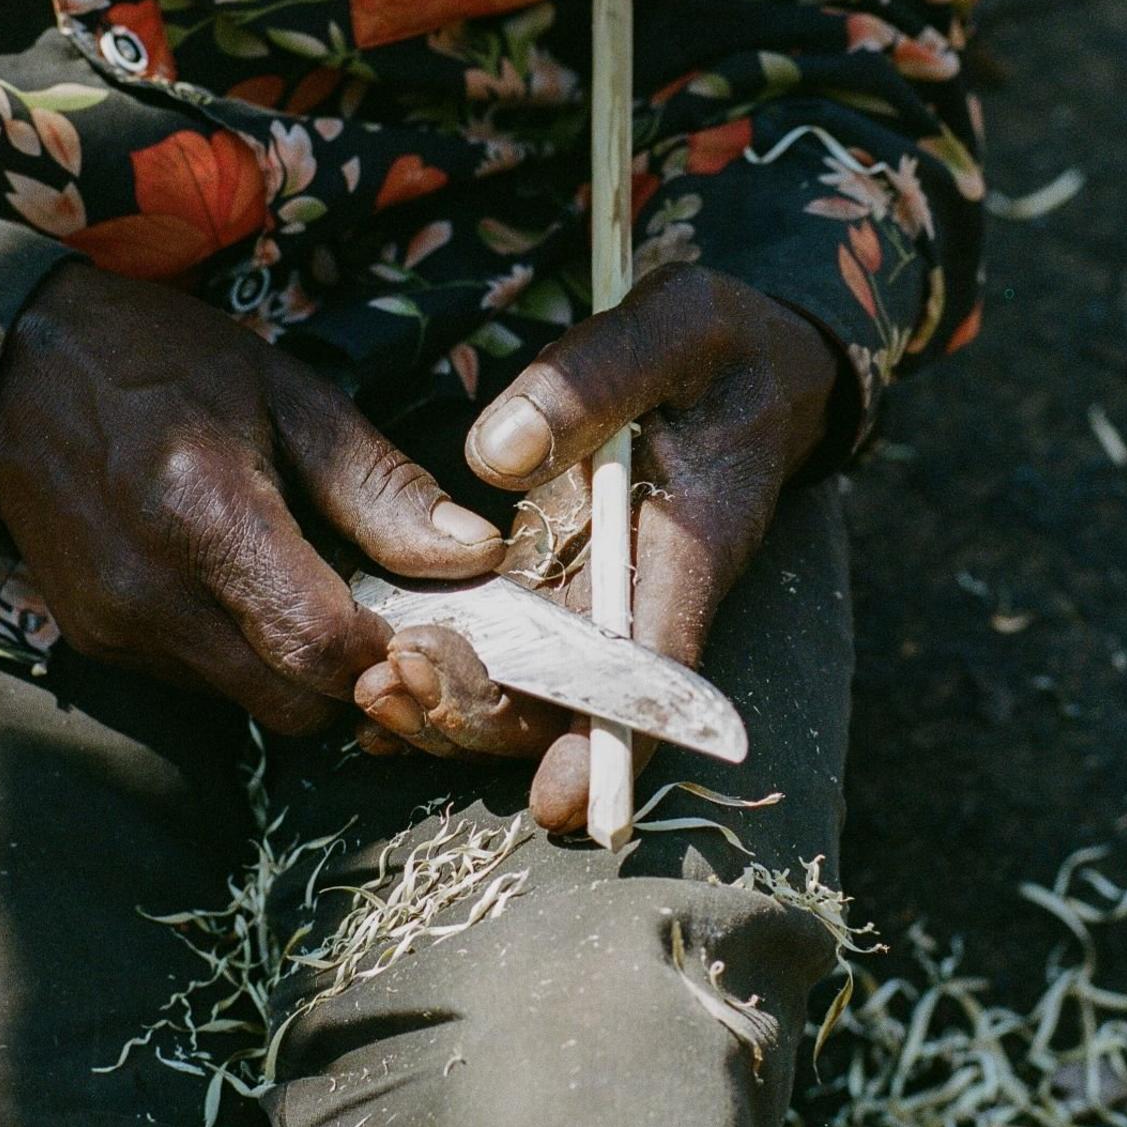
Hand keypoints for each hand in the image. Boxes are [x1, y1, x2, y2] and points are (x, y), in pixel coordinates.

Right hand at [0, 265, 506, 730]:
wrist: (8, 367)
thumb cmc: (162, 363)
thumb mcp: (286, 393)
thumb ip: (379, 486)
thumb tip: (474, 556)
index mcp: (208, 515)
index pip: (325, 648)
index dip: (392, 651)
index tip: (424, 618)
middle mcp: (152, 592)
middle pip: (295, 702)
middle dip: (355, 677)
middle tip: (381, 614)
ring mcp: (115, 627)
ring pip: (251, 702)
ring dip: (297, 669)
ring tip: (308, 587)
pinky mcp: (94, 643)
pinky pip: (201, 682)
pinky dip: (242, 656)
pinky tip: (242, 588)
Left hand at [351, 264, 840, 830]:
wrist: (754, 369)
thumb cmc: (721, 347)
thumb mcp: (675, 325)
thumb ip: (593, 376)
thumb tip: (493, 454)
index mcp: (690, 546)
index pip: (655, 666)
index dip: (608, 740)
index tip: (561, 800)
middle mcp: (644, 595)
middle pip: (573, 702)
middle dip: (485, 718)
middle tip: (393, 687)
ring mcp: (598, 599)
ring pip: (530, 693)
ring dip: (452, 709)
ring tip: (372, 690)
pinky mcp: (562, 587)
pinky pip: (506, 656)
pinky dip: (446, 679)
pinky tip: (377, 686)